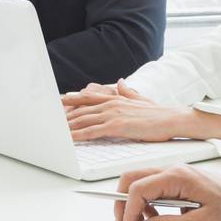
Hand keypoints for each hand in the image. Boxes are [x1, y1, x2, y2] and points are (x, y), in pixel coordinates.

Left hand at [64, 79, 188, 141]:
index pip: (88, 97)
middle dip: (63, 115)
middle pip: (81, 109)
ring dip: (66, 126)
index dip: (71, 100)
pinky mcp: (117, 126)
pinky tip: (69, 139)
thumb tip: (119, 82)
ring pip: (83, 119)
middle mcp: (111, 103)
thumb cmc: (159, 113)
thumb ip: (127, 92)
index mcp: (115, 97)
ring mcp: (113, 114)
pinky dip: (78, 135)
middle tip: (48, 119)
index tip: (58, 101)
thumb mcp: (140, 99)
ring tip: (53, 130)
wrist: (173, 118)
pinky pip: (92, 131)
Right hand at [114, 164, 220, 220]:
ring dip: (132, 202)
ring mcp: (173, 172)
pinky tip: (154, 217)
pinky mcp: (175, 179)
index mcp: (177, 177)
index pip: (138, 189)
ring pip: (139, 181)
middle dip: (122, 203)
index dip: (127, 211)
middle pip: (131, 179)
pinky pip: (151, 186)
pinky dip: (144, 201)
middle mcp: (172, 169)